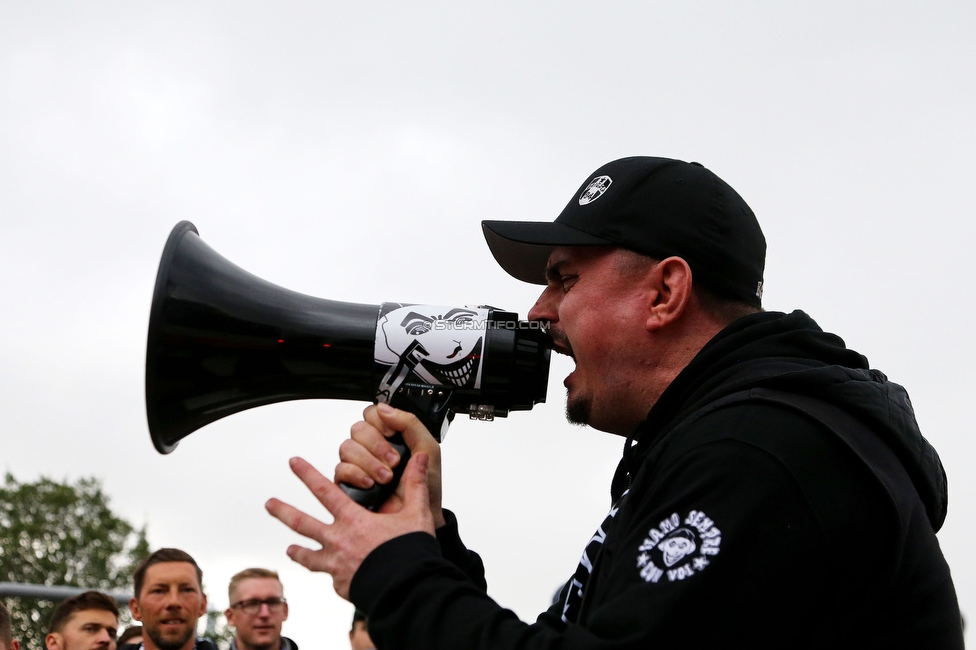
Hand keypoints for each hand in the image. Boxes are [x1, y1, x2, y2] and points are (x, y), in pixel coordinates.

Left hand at [266, 454, 435, 599]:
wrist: (407, 590)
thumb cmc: (412, 551)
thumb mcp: (416, 514)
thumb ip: (416, 485)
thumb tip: (421, 457)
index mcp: (353, 520)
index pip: (325, 491)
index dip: (308, 474)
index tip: (294, 463)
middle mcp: (338, 541)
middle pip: (303, 523)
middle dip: (283, 511)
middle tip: (269, 504)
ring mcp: (336, 565)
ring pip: (308, 556)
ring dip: (297, 552)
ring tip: (289, 550)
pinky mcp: (340, 585)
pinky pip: (331, 577)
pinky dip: (331, 574)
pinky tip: (334, 575)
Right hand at [335, 403, 444, 526]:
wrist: (420, 514)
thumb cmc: (426, 485)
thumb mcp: (427, 448)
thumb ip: (409, 423)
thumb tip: (384, 408)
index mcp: (391, 435)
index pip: (373, 414)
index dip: (380, 421)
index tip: (393, 434)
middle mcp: (372, 447)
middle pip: (358, 429)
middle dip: (377, 445)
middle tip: (394, 461)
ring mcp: (359, 464)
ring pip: (347, 447)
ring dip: (369, 462)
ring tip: (386, 477)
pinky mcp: (349, 482)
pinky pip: (340, 469)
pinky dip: (356, 474)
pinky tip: (370, 483)